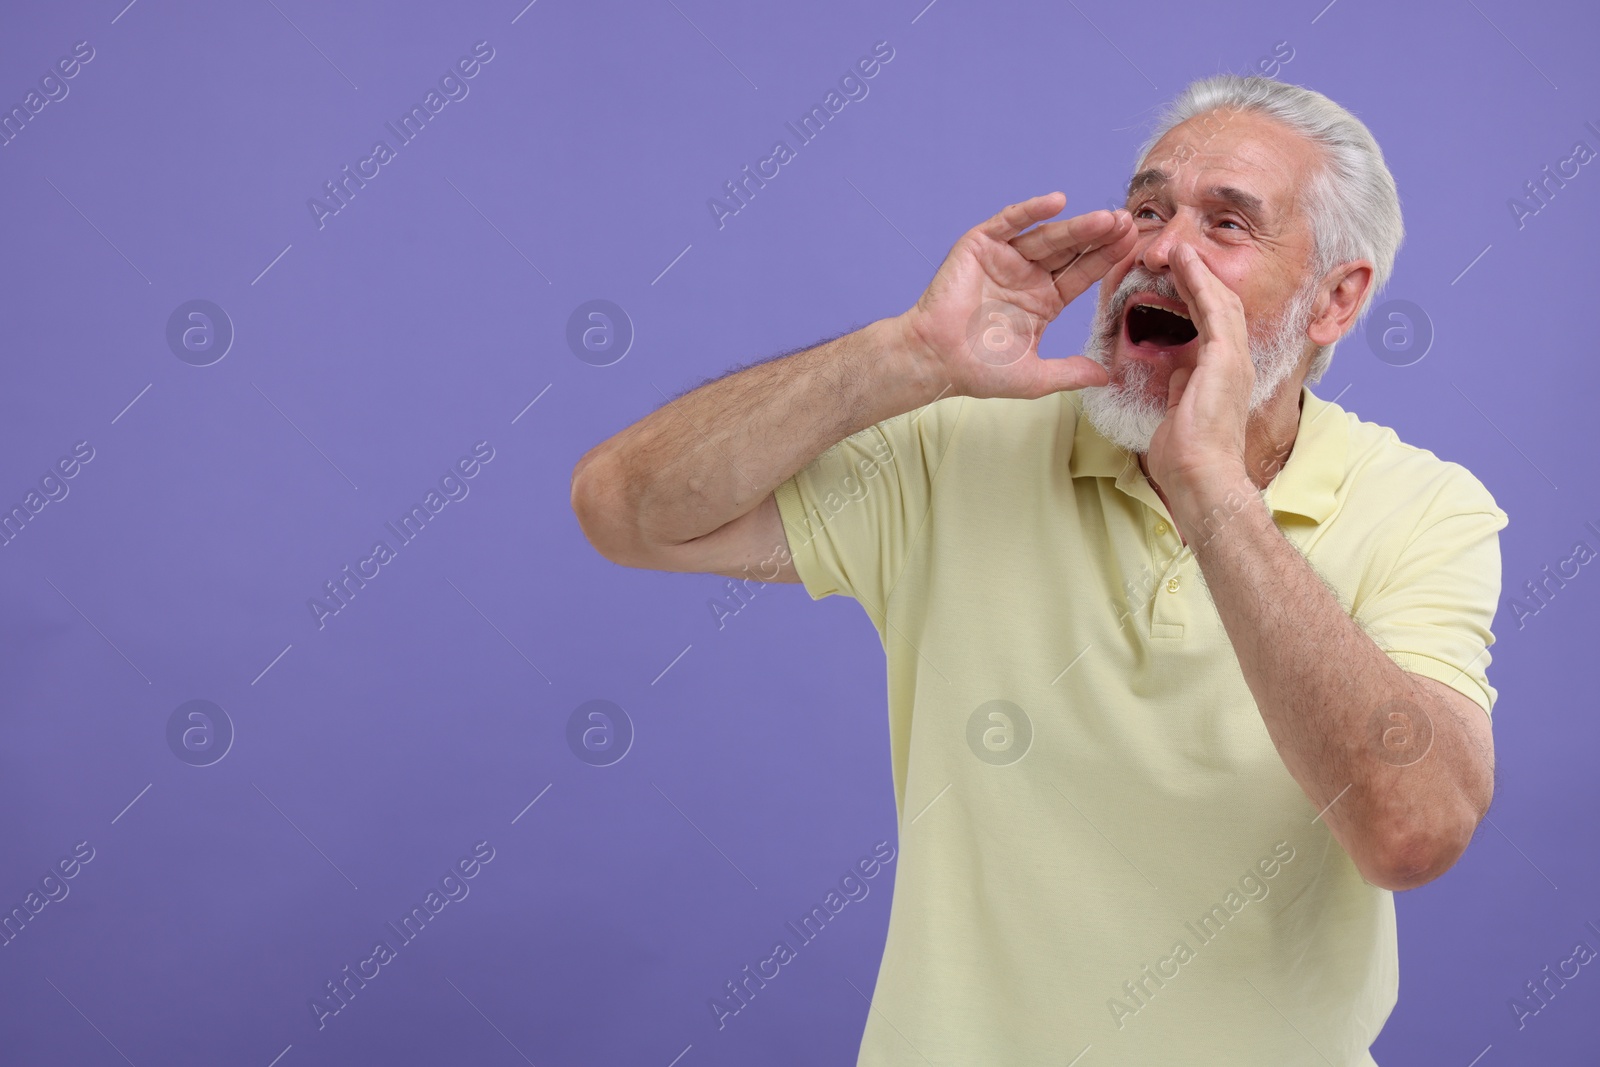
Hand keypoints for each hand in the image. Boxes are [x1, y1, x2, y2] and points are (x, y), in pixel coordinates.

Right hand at [897, 192, 1136, 399]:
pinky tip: (1056, 202)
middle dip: (1099, 237)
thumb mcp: (1034, 377)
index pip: (1082, 274)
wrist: (936, 360)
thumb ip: (1070, 373)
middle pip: (1071, 250)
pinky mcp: (981, 246)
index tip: (1133, 246)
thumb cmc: (978, 370)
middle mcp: (1028, 276)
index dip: (1106, 260)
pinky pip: (1010, 222)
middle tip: (1127, 224)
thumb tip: (1107, 377)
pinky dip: (1030, 210)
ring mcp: (1005, 259)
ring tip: (1105, 218)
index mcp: (1043, 301)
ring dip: (1075, 226)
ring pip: (1047, 236)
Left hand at [1145, 243, 1253, 501]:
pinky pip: (1214, 309)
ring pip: (1220, 300)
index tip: (1178, 277)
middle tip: (1178, 253)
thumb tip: (1177, 376)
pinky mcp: (1225, 359)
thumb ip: (1182, 390)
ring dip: (1199, 272)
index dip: (1197, 298)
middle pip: (1222, 306)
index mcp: (1223, 375)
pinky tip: (1184, 262)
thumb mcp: (1180, 413)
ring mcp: (1234, 359)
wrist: (1201, 477)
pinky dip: (1199, 282)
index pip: (1212, 325)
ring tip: (1179, 248)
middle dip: (1200, 278)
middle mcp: (1235, 363)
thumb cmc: (1187, 458)